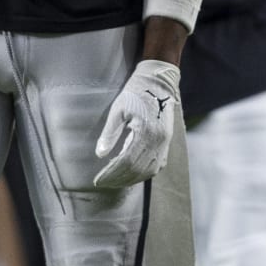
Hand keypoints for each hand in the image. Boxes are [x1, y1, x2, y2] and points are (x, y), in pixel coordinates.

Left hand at [94, 59, 180, 187]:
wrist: (158, 82)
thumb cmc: (135, 93)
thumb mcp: (118, 110)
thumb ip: (109, 133)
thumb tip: (100, 154)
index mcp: (145, 132)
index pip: (126, 161)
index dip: (111, 173)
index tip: (98, 179)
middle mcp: (158, 140)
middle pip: (137, 169)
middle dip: (119, 179)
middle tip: (104, 182)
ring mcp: (164, 143)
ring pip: (149, 170)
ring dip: (132, 179)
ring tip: (116, 181)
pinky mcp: (167, 142)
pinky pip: (158, 165)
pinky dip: (145, 174)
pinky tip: (133, 175)